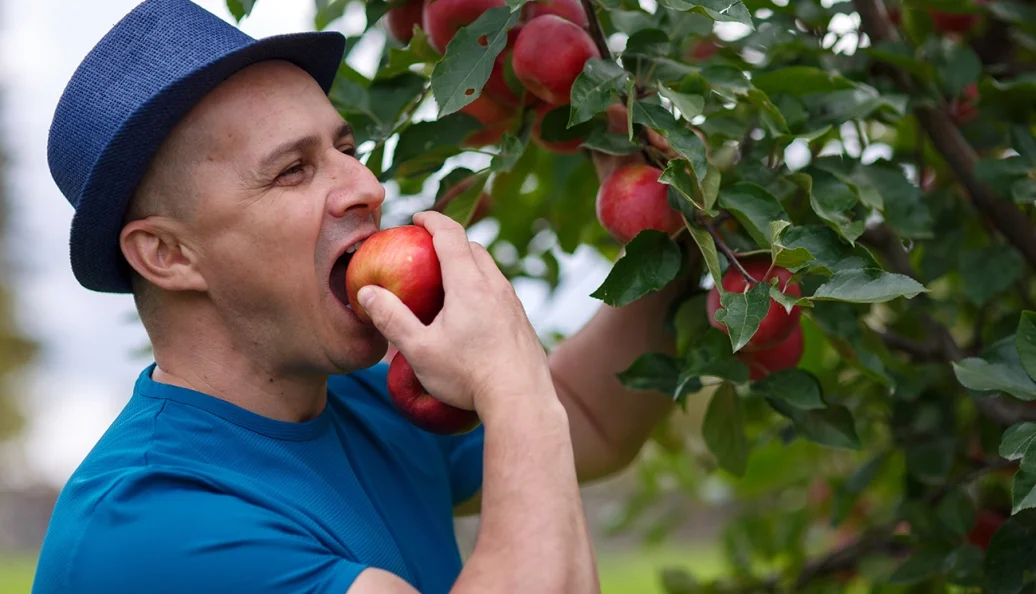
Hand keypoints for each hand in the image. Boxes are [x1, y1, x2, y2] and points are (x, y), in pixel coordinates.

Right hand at [356, 211, 554, 416]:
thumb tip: (367, 293)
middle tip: (426, 248)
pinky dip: (481, 286)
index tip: (417, 218)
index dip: (432, 220)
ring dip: (468, 263)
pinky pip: (499, 291)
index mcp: (469, 284)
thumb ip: (392, 319)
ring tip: (447, 279)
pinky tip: (471, 311)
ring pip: (490, 269)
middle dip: (449, 240)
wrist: (521, 400)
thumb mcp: (420, 350)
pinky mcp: (522, 321)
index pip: (451, 235)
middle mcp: (495, 286)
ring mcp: (513, 303)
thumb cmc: (467, 376)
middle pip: (474, 248)